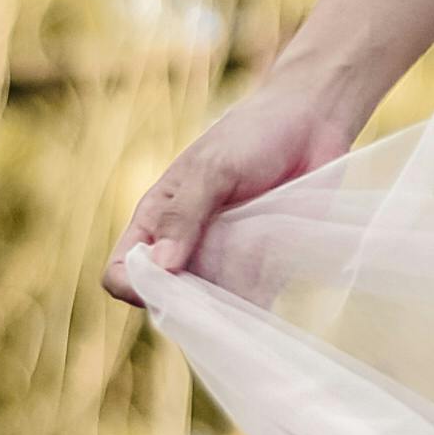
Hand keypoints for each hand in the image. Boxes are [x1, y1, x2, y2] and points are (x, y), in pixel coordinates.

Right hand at [103, 72, 366, 304]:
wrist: (312, 122)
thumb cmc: (251, 136)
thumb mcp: (212, 170)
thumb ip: (184, 216)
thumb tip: (159, 267)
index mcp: (156, 220)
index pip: (122, 270)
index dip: (134, 285)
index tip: (167, 284)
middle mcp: (185, 246)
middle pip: (166, 298)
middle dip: (185, 307)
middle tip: (215, 301)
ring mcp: (222, 259)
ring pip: (208, 306)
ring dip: (221, 312)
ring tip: (243, 303)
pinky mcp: (262, 267)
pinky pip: (249, 302)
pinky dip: (253, 310)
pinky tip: (266, 307)